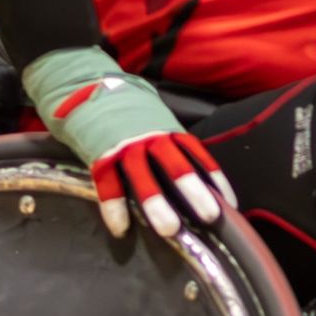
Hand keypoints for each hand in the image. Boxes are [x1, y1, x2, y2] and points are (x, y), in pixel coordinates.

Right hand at [21, 46, 236, 236]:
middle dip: (194, 192)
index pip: (197, 155)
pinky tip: (122, 228)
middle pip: (177, 167)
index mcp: (167, 129)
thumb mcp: (155, 122)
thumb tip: (194, 178)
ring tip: (170, 230)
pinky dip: (114, 206)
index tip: (230, 203)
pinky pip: (107, 183)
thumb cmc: (125, 112)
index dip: (214, 179)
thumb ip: (169, 145)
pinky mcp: (98, 153)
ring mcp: (124, 145)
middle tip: (210, 217)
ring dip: (157, 205)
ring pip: (144, 178)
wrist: (85, 85)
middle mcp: (150, 137)